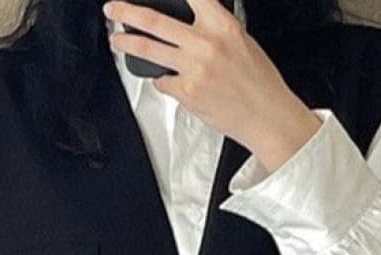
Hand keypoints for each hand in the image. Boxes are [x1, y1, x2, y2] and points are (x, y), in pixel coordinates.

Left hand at [102, 0, 322, 171]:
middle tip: (112, 9)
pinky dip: (162, 80)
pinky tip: (168, 80)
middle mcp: (205, 43)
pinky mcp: (186, 93)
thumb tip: (191, 23)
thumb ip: (214, 29)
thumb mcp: (242, 42)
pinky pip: (163, 81)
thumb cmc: (259, 83)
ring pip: (148, 50)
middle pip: (154, 21)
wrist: (267, 117)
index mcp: (222, 24)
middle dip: (126, 12)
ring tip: (117, 40)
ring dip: (127, 43)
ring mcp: (193, 68)